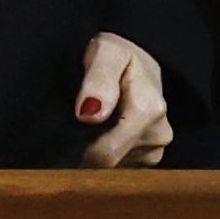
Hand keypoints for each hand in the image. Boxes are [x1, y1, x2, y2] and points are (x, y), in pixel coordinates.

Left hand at [75, 34, 173, 166]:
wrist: (140, 59)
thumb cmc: (118, 54)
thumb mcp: (106, 52)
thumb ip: (98, 79)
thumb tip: (89, 114)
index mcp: (147, 111)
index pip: (104, 154)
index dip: (77, 150)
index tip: (61, 135)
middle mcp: (157, 134)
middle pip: (107, 163)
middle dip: (85, 149)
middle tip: (73, 124)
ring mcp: (156, 148)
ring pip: (112, 166)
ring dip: (96, 150)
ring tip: (90, 124)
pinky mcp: (151, 156)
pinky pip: (120, 166)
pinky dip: (107, 153)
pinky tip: (101, 133)